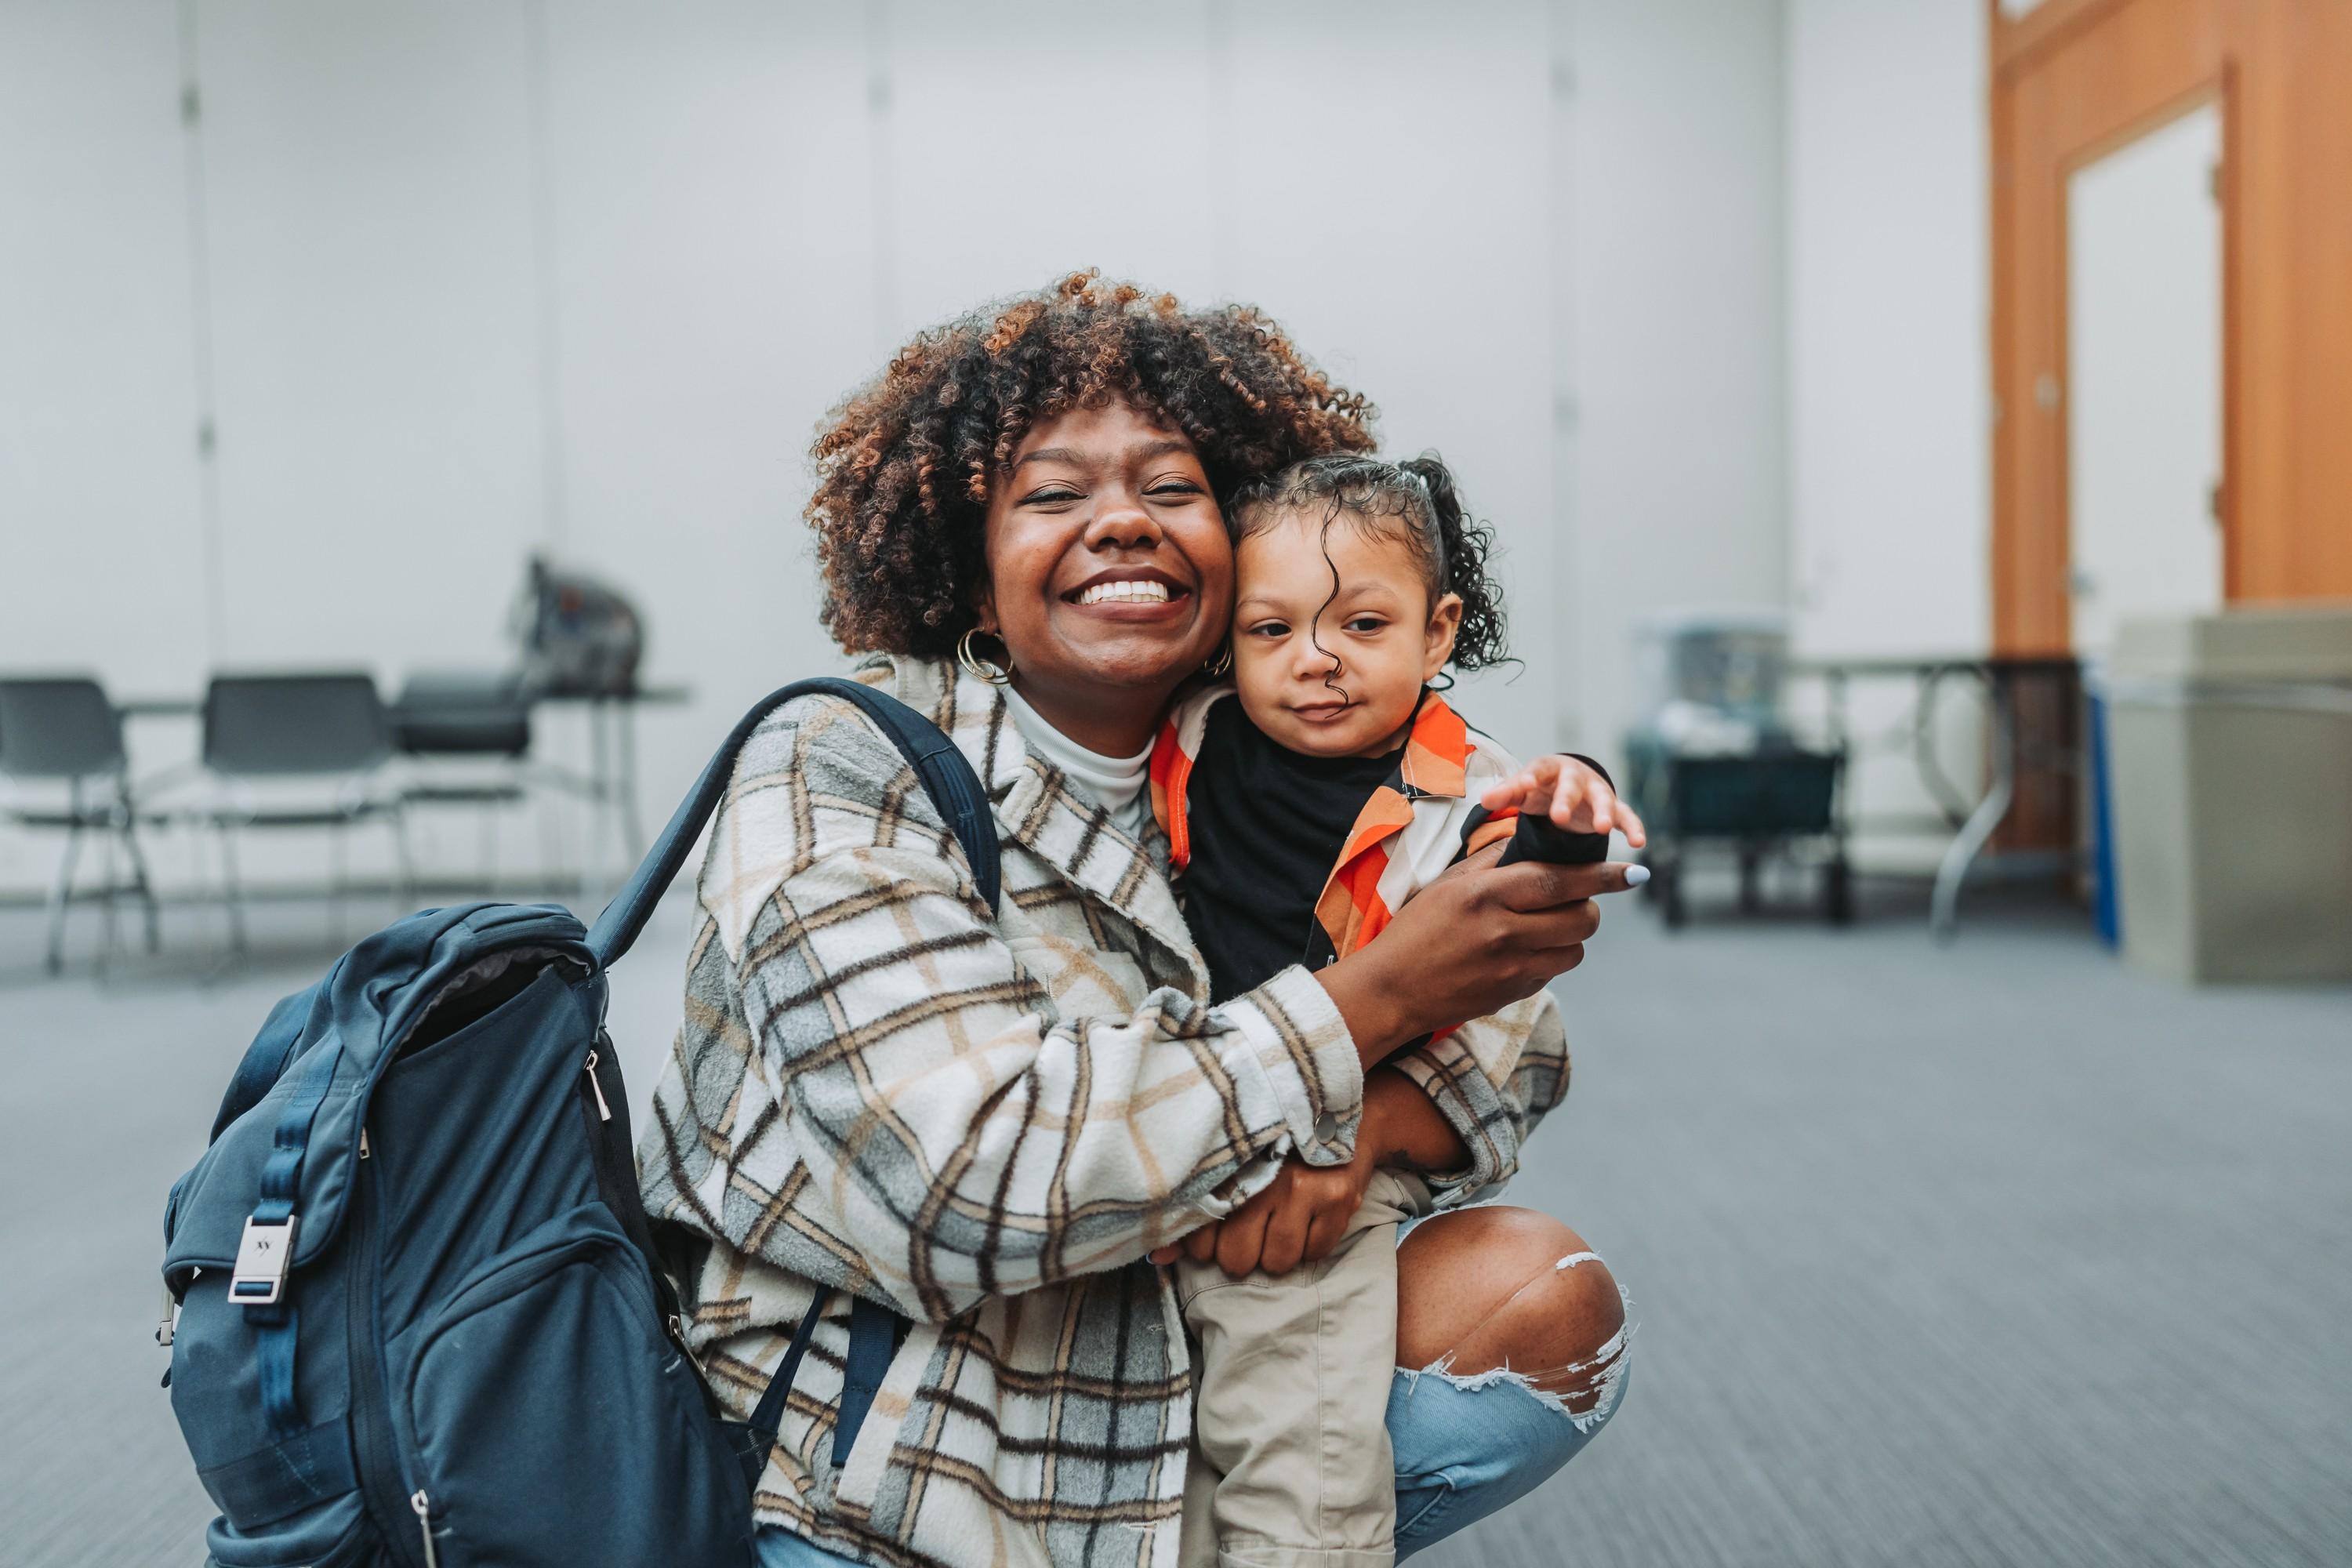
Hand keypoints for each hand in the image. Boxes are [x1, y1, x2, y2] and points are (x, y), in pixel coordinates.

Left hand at [1148, 1072, 1447, 1275]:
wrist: (1347, 1117)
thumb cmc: (1277, 1148)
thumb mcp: (1234, 1169)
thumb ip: (1194, 1214)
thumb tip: (1157, 1258)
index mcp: (1233, 1165)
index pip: (1201, 1233)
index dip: (1205, 1247)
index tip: (1215, 1237)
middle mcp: (1266, 1176)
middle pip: (1237, 1257)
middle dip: (1240, 1256)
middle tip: (1248, 1238)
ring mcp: (1306, 1188)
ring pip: (1277, 1261)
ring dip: (1276, 1256)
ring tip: (1278, 1230)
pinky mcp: (1339, 1200)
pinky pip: (1314, 1253)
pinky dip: (1309, 1248)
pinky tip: (1308, 1223)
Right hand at [1316, 855, 1640, 1061]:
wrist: (1392, 990)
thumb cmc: (1415, 930)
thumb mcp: (1448, 885)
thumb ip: (1493, 863)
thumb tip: (1533, 843)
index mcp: (1485, 895)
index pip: (1559, 880)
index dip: (1601, 875)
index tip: (1633, 870)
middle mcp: (1503, 932)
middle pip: (1581, 918)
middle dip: (1589, 907)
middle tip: (1574, 900)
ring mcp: (1511, 968)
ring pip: (1575, 949)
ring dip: (1571, 935)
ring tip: (1545, 926)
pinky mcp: (1514, 994)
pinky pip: (1554, 971)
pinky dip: (1549, 957)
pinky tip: (1522, 950)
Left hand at [1480, 755, 1646, 848]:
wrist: (1568, 784)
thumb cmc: (1540, 787)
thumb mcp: (1522, 791)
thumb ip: (1506, 794)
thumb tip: (1483, 800)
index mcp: (1548, 770)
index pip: (1537, 770)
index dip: (1531, 778)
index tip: (1524, 786)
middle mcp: (1575, 777)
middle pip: (1571, 786)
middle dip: (1566, 800)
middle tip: (1559, 817)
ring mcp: (1596, 792)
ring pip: (1602, 800)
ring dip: (1603, 812)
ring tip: (1602, 829)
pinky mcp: (1614, 808)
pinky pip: (1627, 816)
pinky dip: (1633, 827)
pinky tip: (1639, 842)